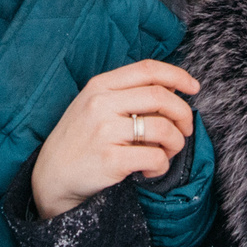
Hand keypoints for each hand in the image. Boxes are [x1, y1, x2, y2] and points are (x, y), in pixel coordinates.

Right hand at [30, 61, 201, 220]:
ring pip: (163, 128)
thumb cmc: (80, 139)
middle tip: (185, 130)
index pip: (148, 69)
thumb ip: (128, 93)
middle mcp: (101, 103)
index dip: (178, 76)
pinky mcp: (110, 159)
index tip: (194, 88)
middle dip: (183, 114)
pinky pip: (155, 157)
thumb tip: (174, 86)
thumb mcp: (95, 105)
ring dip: (175, 143)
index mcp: (100, 85)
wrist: (52, 176)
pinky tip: (148, 170)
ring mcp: (105, 131)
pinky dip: (161, 166)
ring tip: (165, 153)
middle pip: (161, 96)